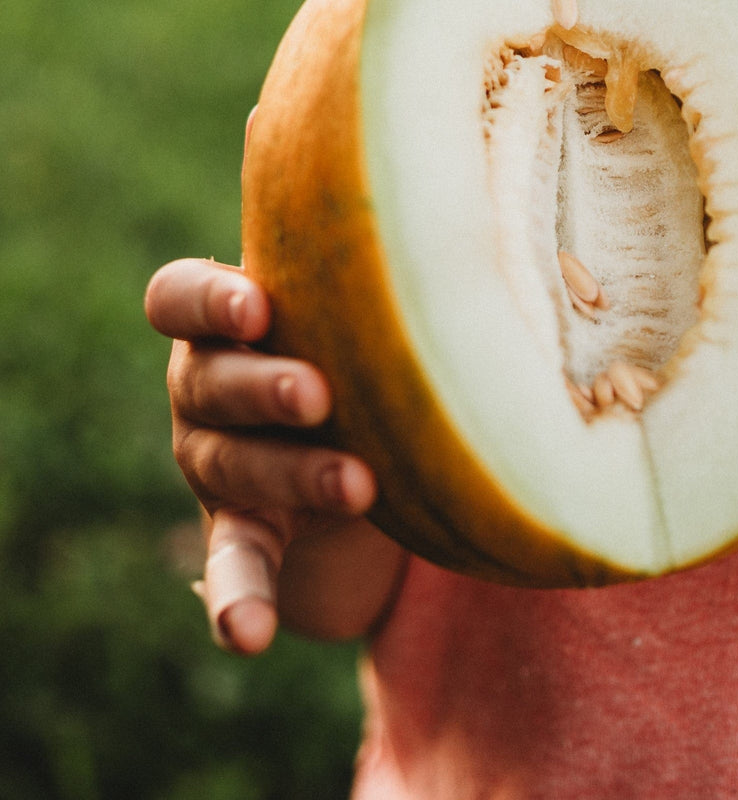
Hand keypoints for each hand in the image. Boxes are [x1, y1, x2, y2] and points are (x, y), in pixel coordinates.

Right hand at [144, 257, 376, 653]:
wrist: (366, 431)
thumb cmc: (369, 337)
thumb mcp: (365, 299)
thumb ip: (387, 257)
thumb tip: (473, 188)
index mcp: (227, 318)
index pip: (178, 297)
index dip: (208, 302)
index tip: (258, 305)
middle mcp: (207, 384)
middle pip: (210, 382)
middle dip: (263, 388)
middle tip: (318, 394)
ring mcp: (217, 459)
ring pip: (232, 467)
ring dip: (291, 474)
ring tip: (357, 484)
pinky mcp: (242, 525)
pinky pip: (234, 564)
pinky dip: (238, 598)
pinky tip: (250, 635)